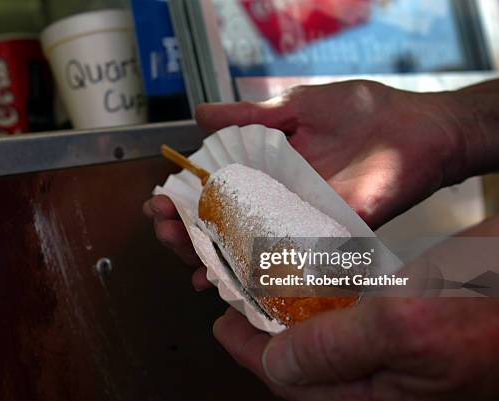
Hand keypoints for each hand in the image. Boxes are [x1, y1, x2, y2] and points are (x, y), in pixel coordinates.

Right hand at [144, 80, 464, 289]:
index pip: (212, 193)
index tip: (158, 200)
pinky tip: (226, 282)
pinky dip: (254, 277)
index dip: (183, 199)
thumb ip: (250, 116)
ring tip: (187, 259)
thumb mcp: (296, 108)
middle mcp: (274, 204)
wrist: (415, 130)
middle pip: (220, 227)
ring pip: (243, 251)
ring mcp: (296, 226)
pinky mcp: (323, 242)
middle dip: (186, 232)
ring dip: (210, 259)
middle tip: (162, 227)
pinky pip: (284, 265)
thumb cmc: (360, 113)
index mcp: (264, 173)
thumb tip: (199, 115)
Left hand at [213, 217, 498, 400]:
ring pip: (321, 332)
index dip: (250, 350)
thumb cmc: (494, 318)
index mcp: (375, 396)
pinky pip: (347, 311)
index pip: (293, 380)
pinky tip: (306, 272)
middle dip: (263, 328)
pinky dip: (320, 291)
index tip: (220, 323)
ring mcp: (389, 349)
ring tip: (258, 281)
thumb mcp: (405, 330)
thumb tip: (276, 363)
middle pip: (301, 358)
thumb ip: (335, 349)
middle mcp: (378, 377)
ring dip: (287, 306)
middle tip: (233, 296)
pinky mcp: (402, 320)